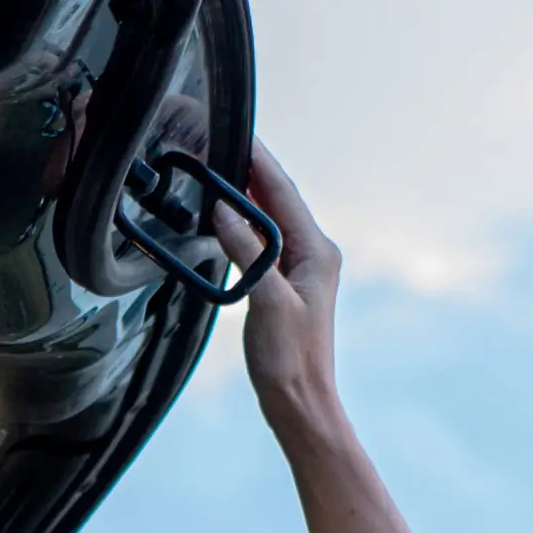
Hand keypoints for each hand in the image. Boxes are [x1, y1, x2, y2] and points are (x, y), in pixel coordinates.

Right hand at [212, 139, 343, 441]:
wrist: (300, 403)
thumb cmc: (291, 359)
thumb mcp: (267, 301)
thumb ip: (247, 252)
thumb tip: (223, 210)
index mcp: (315, 251)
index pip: (282, 191)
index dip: (259, 159)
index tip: (238, 129)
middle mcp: (312, 253)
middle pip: (277, 199)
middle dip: (250, 168)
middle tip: (219, 139)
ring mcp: (299, 269)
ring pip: (269, 218)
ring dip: (244, 193)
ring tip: (217, 166)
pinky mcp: (284, 285)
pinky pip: (262, 241)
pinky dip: (242, 223)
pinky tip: (224, 216)